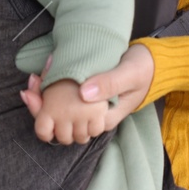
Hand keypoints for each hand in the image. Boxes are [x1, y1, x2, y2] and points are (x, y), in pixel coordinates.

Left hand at [19, 43, 154, 134]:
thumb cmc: (144, 69)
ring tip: (36, 75)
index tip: (36, 87)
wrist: (155, 63)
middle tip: (33, 79)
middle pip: (57, 123)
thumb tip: (83, 94)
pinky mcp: (90, 96)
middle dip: (40, 103)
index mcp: (102, 118)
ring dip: (44, 95)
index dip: (45, 110)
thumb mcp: (129, 73)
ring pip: (59, 112)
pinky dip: (54, 86)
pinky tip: (48, 70)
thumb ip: (109, 84)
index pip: (64, 127)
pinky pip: (66, 98)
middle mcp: (94, 118)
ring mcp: (91, 109)